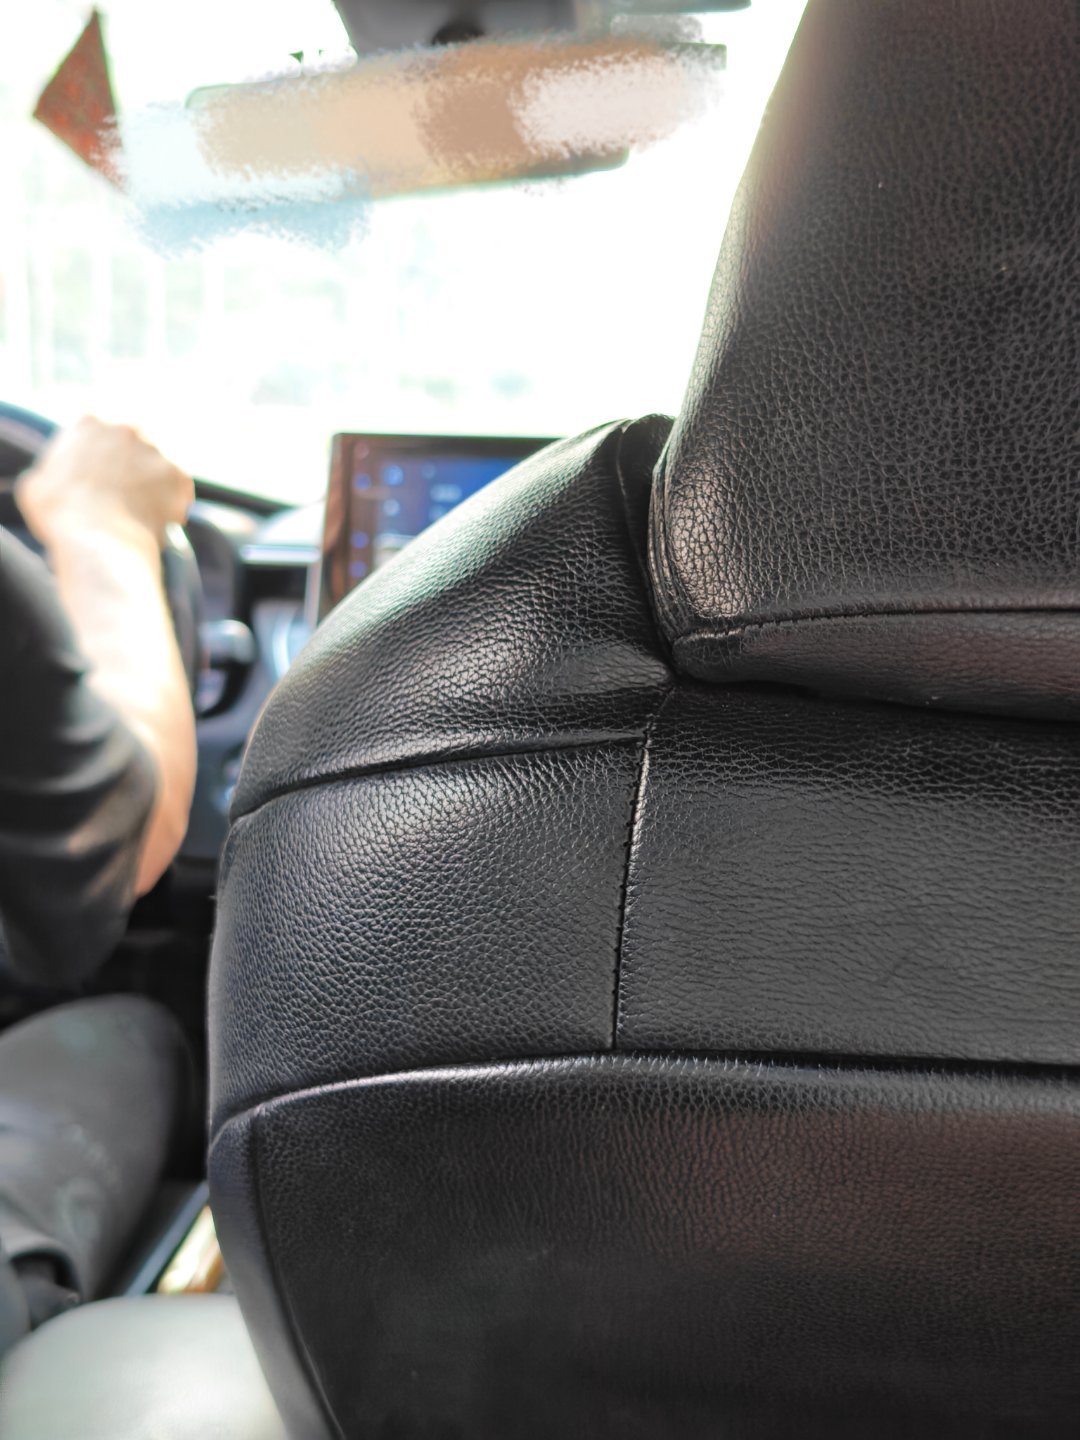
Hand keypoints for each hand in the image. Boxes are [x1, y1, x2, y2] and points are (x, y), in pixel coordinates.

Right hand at [15, 416, 193, 550]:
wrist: (99, 539)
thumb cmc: (61, 515)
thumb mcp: (36, 487)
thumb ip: (50, 473)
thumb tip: (54, 480)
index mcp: (88, 423)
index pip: (99, 435)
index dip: (102, 461)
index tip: (103, 480)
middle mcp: (126, 428)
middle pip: (132, 447)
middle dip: (131, 470)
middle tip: (126, 498)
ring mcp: (155, 449)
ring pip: (158, 467)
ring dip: (154, 488)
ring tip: (142, 516)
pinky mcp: (179, 474)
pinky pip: (180, 489)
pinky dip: (174, 505)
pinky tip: (162, 524)